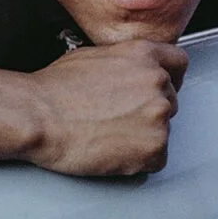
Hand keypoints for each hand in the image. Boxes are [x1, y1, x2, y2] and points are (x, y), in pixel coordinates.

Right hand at [28, 40, 187, 175]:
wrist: (38, 116)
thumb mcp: (91, 57)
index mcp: (143, 56)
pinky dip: (138, 162)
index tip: (160, 90)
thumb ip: (122, 63)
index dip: (169, 79)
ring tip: (108, 137)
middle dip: (148, 112)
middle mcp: (157, 82)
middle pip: (170, 101)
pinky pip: (156, 160)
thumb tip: (124, 74)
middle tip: (119, 121)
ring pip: (163, 132)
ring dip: (141, 138)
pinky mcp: (154, 148)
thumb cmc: (53, 90)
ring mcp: (159, 116)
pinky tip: (112, 153)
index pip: (179, 64)